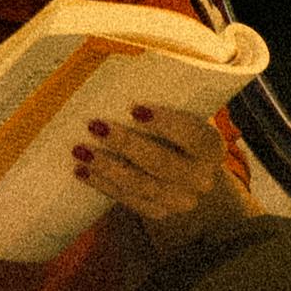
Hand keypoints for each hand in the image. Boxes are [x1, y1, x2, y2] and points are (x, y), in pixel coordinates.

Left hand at [73, 94, 235, 247]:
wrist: (186, 168)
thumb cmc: (175, 130)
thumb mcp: (179, 114)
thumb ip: (162, 103)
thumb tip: (118, 78)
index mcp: (211, 146)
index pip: (192, 135)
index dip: (165, 123)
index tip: (134, 108)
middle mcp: (202, 178)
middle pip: (163, 163)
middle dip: (126, 144)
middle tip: (95, 126)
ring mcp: (182, 200)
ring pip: (142, 186)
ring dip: (108, 168)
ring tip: (79, 150)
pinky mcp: (160, 212)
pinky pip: (129, 201)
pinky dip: (104, 185)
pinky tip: (82, 171)